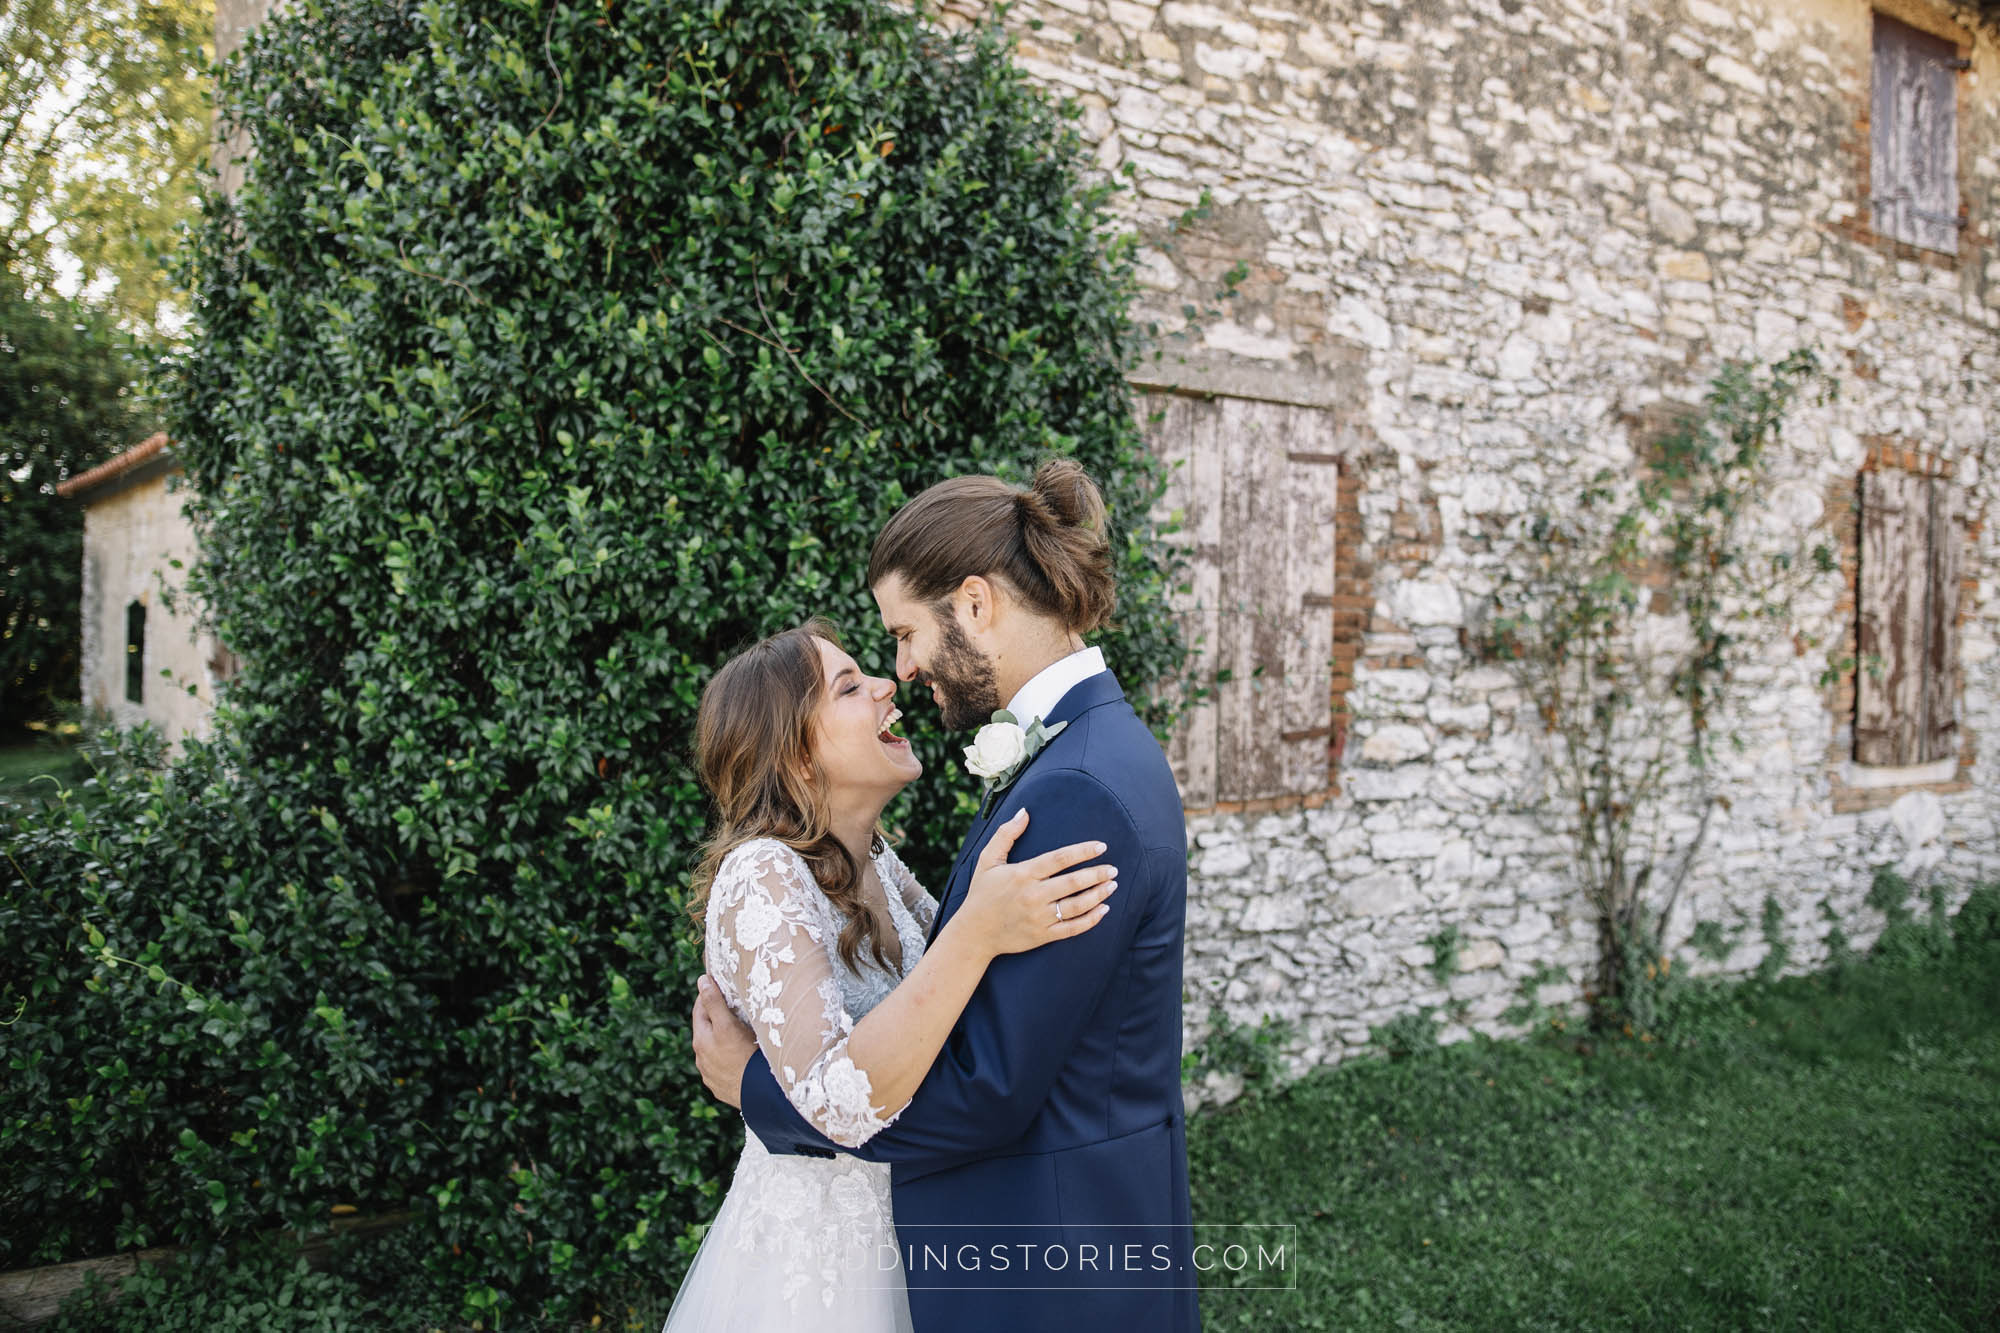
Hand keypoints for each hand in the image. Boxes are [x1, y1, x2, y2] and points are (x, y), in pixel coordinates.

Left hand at [691, 974, 755, 1108]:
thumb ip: (714, 1003)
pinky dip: (728, 1058)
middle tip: (731, 1005)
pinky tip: (741, 1057)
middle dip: (715, 1016)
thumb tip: (702, 981)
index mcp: (700, 1041)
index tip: (719, 985)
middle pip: (706, 1030)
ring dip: (721, 1039)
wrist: (758, 1095)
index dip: (708, 995)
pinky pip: (723, 1067)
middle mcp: (701, 1059)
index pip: (700, 1009)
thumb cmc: (744, 1057)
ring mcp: (711, 1075)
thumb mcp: (727, 1026)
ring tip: (738, 1032)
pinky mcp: (721, 1088)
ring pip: (714, 1049)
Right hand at [959, 809, 1118, 956]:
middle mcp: (1033, 895)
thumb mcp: (987, 860)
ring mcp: (1039, 917)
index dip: (1083, 851)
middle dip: (1097, 874)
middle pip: (1073, 882)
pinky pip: (1073, 928)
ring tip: (1112, 885)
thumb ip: (1006, 834)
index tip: (1102, 846)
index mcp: (1023, 874)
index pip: (1060, 858)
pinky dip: (1091, 920)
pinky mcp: (1042, 936)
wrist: (974, 934)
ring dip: (1099, 895)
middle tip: (1113, 869)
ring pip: (1077, 905)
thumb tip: (1024, 811)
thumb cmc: (982, 893)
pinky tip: (1104, 910)